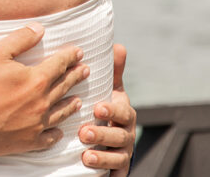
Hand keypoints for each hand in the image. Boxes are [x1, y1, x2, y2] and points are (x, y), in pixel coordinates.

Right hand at [0, 23, 88, 156]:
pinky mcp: (28, 141)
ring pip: (60, 113)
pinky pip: (48, 138)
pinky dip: (56, 134)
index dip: (70, 57)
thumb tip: (39, 29)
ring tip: (78, 100)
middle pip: (63, 86)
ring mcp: (36, 124)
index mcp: (35, 79)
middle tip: (85, 71)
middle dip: (75, 77)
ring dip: (71, 104)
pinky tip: (58, 131)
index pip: (59, 64)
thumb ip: (20, 39)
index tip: (79, 53)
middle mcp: (41, 102)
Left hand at [79, 44, 135, 175]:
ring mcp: (122, 152)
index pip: (122, 111)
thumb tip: (118, 45)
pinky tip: (91, 169)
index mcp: (124, 113)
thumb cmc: (108, 108)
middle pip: (119, 136)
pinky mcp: (117, 168)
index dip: (111, 110)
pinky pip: (116, 172)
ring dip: (102, 157)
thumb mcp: (112, 90)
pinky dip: (108, 172)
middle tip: (83, 132)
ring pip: (117, 157)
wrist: (113, 137)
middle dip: (102, 135)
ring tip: (86, 156)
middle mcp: (126, 133)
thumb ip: (114, 71)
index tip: (97, 107)